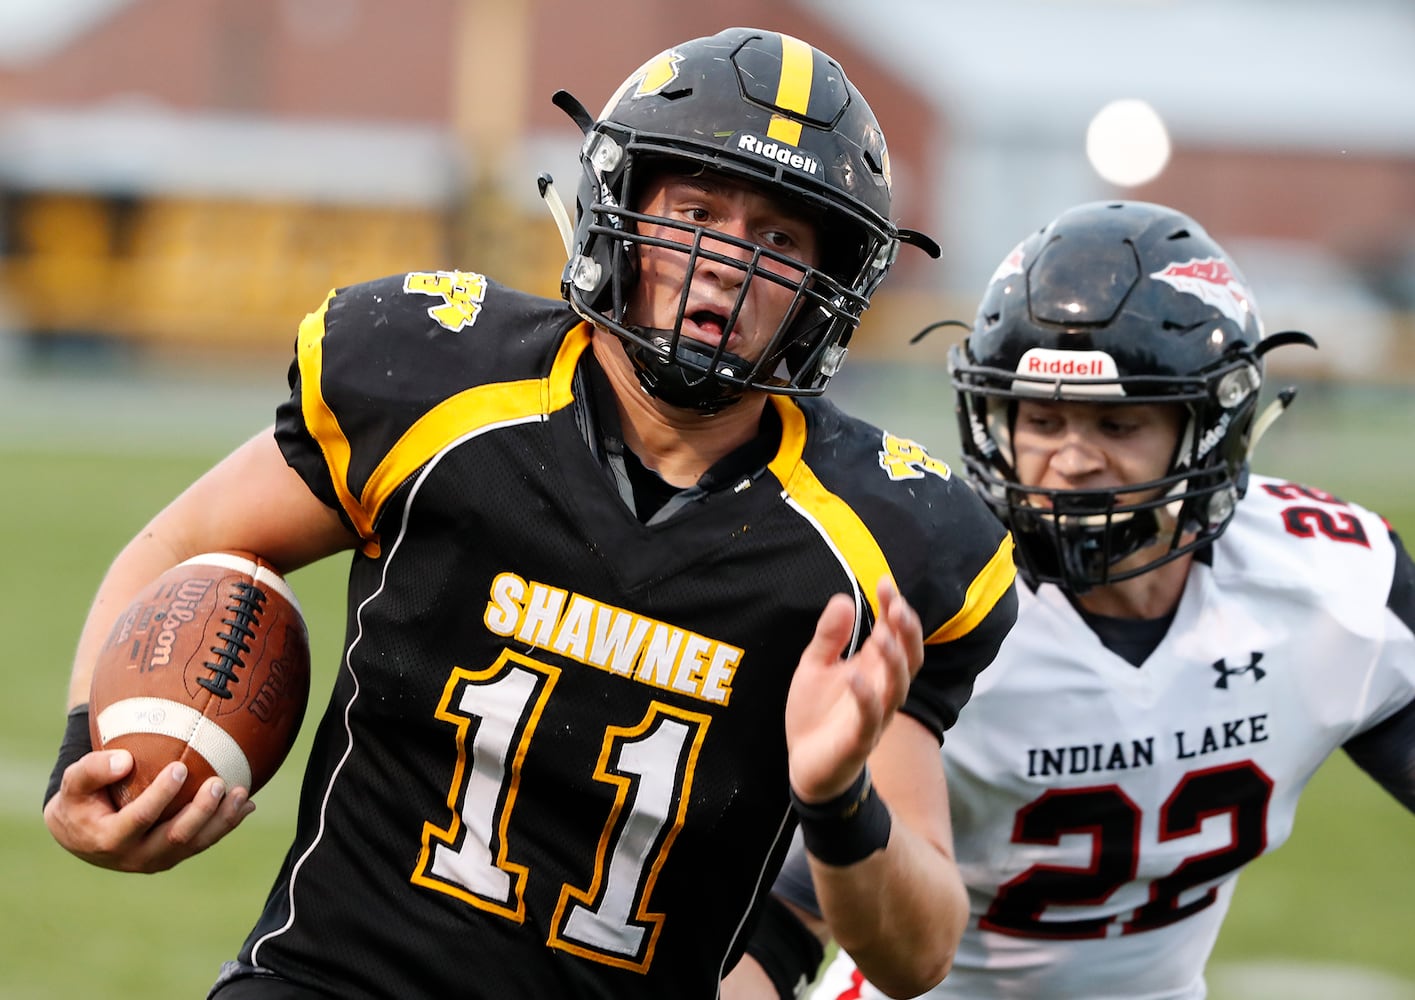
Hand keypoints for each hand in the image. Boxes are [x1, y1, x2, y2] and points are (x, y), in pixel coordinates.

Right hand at [43, 748, 254, 872]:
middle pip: (176, 837)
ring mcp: (158, 859)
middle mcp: (136, 856)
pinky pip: (204, 842)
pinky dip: (227, 824)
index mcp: (110, 839)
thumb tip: (125, 761)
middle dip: (201, 812)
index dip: (161, 795)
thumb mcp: (73, 784)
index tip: (179, 768)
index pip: (141, 818)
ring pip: (196, 844)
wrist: (81, 834)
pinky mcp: (174, 856)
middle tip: (218, 783)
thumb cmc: (80, 801)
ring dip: (222, 820)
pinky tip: (247, 804)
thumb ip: (92, 770)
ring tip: (241, 793)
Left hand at [785, 577, 923, 801]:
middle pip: (909, 659)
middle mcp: (881, 690)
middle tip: (897, 604)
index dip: (894, 609)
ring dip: (893, 661)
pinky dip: (866, 697)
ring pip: (897, 687)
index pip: (894, 635)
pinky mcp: (859, 740)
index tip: (886, 583)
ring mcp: (874, 716)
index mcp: (872, 669)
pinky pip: (870, 718)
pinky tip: (855, 676)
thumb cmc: (816, 713)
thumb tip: (843, 598)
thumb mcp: (815, 666)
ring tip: (883, 635)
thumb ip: (829, 636)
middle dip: (906, 631)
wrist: (805, 765)